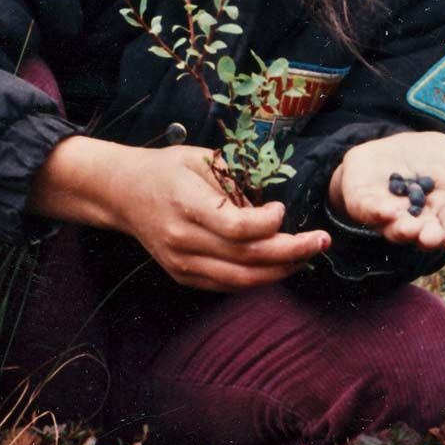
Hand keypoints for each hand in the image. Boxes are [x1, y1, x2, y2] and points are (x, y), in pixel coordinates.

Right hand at [29, 136, 329, 291]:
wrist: (123, 193)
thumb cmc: (167, 169)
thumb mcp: (201, 158)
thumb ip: (236, 182)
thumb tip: (271, 208)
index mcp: (185, 203)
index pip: (235, 227)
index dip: (268, 224)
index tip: (282, 209)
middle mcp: (181, 239)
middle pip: (245, 257)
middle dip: (291, 251)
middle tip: (321, 241)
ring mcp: (181, 262)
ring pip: (239, 279)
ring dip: (279, 270)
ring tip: (307, 256)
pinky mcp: (182, 275)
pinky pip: (227, 285)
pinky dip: (256, 279)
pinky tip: (279, 266)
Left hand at [327, 131, 444, 254]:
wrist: (394, 145)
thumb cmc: (434, 159)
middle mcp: (418, 221)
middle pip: (425, 233)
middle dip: (427, 236)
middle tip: (431, 236)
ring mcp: (390, 215)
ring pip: (395, 228)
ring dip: (402, 229)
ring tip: (408, 226)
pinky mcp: (364, 203)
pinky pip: (367, 211)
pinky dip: (375, 211)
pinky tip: (385, 210)